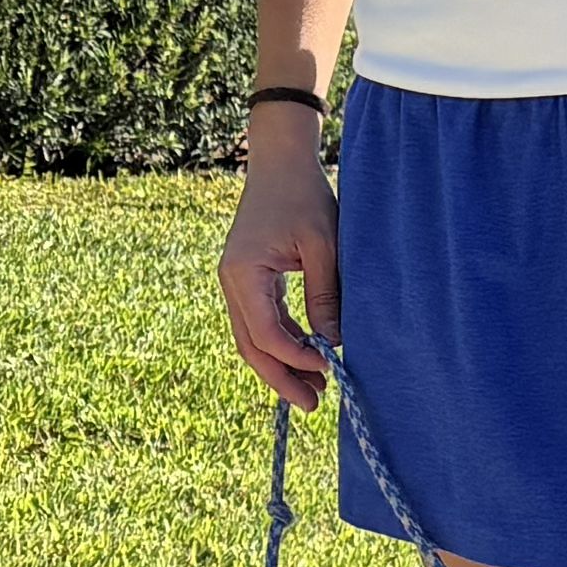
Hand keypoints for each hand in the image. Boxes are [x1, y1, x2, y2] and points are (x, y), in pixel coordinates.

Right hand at [216, 129, 339, 407]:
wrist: (279, 162)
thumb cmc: (304, 196)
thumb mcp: (323, 246)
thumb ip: (325, 295)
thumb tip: (334, 343)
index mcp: (244, 274)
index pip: (267, 333)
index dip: (296, 358)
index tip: (328, 368)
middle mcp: (231, 283)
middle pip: (251, 345)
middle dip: (281, 377)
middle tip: (314, 404)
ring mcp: (235, 282)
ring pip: (252, 338)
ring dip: (280, 365)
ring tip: (314, 389)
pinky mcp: (247, 280)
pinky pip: (259, 322)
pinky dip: (281, 342)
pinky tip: (306, 356)